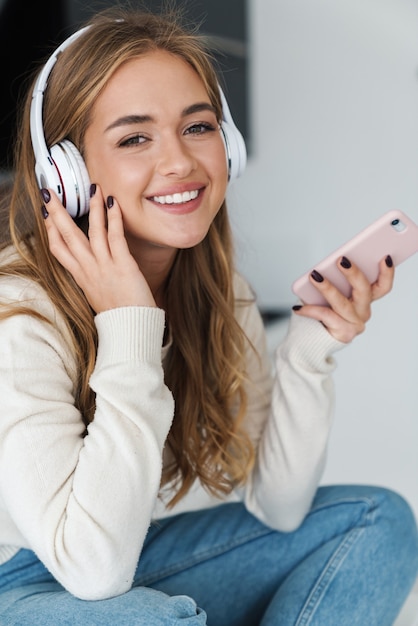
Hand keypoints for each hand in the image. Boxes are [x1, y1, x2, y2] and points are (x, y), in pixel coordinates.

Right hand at [41, 185, 155, 312]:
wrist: (130, 329)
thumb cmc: (119, 314)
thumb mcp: (97, 295)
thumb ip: (93, 278)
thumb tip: (93, 268)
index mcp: (81, 277)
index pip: (58, 249)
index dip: (51, 230)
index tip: (46, 214)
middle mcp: (89, 270)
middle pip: (68, 237)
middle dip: (58, 212)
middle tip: (49, 192)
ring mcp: (105, 267)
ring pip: (93, 232)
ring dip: (92, 208)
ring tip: (93, 188)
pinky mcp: (123, 266)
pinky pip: (116, 238)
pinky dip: (114, 219)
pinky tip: (113, 204)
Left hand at [292, 255, 393, 342]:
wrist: (311, 340)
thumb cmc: (322, 312)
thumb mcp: (331, 293)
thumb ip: (336, 281)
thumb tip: (329, 265)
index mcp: (366, 299)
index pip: (383, 286)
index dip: (387, 273)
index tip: (385, 258)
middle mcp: (364, 312)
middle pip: (365, 291)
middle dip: (354, 274)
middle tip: (341, 260)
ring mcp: (355, 324)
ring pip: (342, 303)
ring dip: (327, 288)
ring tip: (314, 276)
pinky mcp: (344, 333)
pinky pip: (326, 316)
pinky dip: (310, 309)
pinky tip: (298, 307)